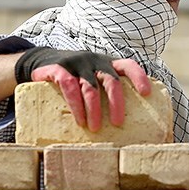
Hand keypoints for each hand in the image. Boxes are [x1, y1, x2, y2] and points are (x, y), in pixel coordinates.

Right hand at [14, 47, 150, 131]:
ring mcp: (77, 64)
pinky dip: (75, 105)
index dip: (139, 77)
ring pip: (90, 88)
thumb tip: (127, 122)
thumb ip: (106, 90)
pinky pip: (69, 87)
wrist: (42, 61)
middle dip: (116, 103)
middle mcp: (94, 61)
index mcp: (107, 63)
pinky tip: (79, 119)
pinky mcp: (59, 69)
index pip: (128, 65)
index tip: (146, 93)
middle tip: (118, 123)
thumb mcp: (92, 77)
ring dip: (94, 110)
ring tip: (94, 128)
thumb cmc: (75, 76)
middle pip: (111, 81)